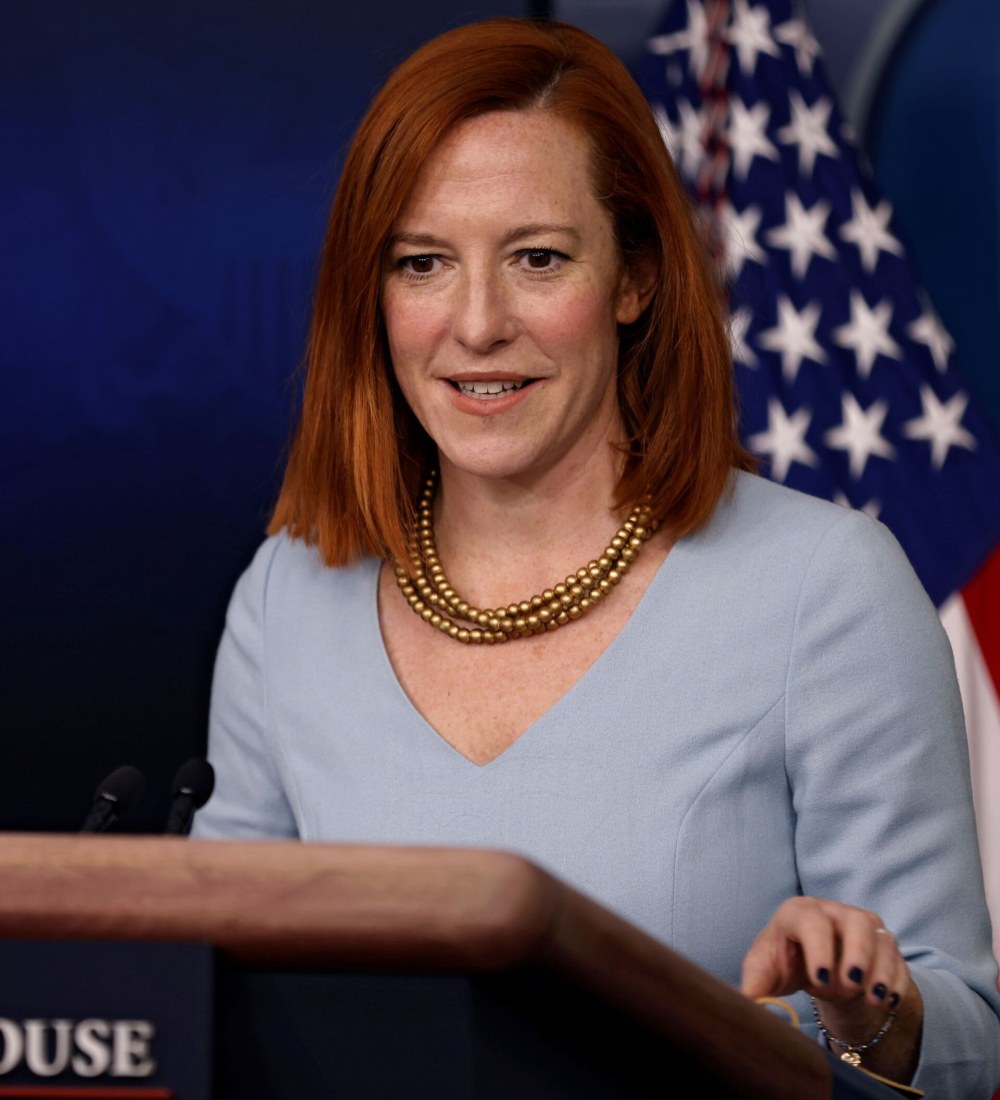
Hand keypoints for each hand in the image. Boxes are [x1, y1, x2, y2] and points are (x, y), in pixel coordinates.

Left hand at [741, 896, 911, 1044]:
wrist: (813, 966)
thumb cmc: (785, 961)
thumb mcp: (766, 971)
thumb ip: (755, 984)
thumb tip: (745, 1003)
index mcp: (799, 912)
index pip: (812, 922)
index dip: (818, 948)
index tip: (820, 980)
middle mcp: (834, 912)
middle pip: (855, 922)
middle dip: (856, 955)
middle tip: (850, 986)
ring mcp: (863, 926)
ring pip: (881, 938)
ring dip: (880, 970)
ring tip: (873, 999)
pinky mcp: (884, 944)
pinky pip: (898, 959)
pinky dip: (897, 981)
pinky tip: (888, 1002)